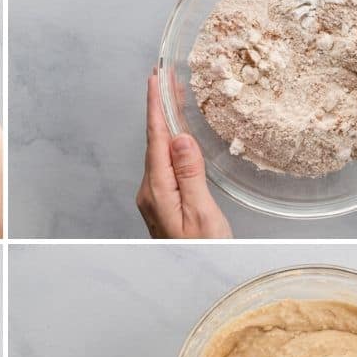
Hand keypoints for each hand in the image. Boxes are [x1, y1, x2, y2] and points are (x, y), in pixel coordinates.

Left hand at [137, 73, 231, 238]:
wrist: (198, 280)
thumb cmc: (205, 252)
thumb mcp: (202, 214)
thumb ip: (190, 175)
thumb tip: (180, 139)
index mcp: (158, 191)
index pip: (155, 139)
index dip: (156, 107)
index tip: (156, 79)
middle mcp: (151, 191)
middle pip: (154, 140)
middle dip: (159, 106)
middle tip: (164, 76)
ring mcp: (155, 196)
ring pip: (159, 150)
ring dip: (164, 122)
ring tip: (171, 94)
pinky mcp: (163, 201)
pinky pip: (164, 162)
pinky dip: (170, 141)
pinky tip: (177, 133)